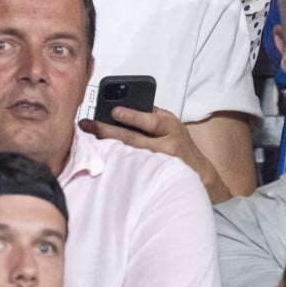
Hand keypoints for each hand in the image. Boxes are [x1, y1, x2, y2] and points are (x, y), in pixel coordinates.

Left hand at [80, 106, 206, 171]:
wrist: (198, 173)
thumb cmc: (179, 143)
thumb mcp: (171, 123)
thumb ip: (151, 114)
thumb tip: (123, 106)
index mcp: (171, 128)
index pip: (152, 121)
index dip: (133, 116)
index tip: (114, 111)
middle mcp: (166, 148)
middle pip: (133, 140)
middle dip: (107, 131)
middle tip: (88, 125)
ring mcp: (158, 166)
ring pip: (128, 157)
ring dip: (106, 148)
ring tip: (87, 140)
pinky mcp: (151, 180)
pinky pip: (129, 171)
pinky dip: (113, 163)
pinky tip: (99, 158)